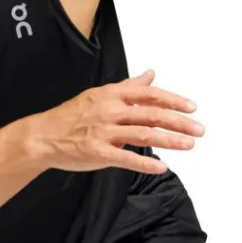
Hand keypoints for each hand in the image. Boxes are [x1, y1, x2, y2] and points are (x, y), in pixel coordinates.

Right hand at [28, 69, 204, 173]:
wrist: (42, 136)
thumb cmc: (71, 116)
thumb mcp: (99, 95)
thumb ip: (128, 87)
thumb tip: (150, 75)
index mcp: (111, 95)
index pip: (149, 94)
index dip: (173, 100)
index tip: (191, 107)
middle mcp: (110, 110)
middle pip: (152, 114)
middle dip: (179, 122)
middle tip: (199, 129)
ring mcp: (103, 132)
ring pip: (144, 134)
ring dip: (170, 140)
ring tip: (188, 144)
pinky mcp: (98, 152)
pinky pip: (126, 158)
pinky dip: (146, 163)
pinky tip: (162, 167)